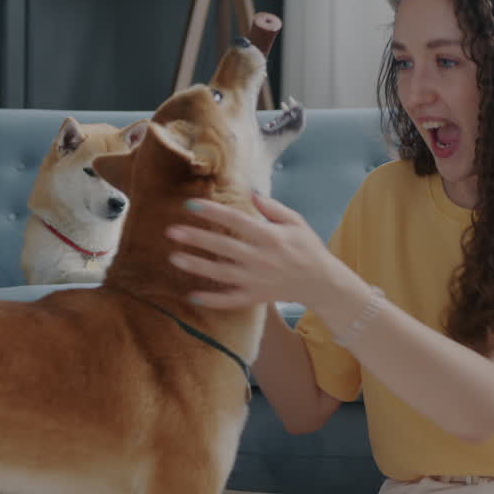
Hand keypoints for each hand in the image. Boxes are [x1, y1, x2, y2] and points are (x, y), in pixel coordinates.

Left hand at [166, 193, 332, 308]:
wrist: (322, 283)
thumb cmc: (307, 248)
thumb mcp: (296, 222)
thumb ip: (273, 208)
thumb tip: (250, 193)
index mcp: (270, 237)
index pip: (236, 221)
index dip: (212, 212)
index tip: (190, 205)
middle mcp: (260, 258)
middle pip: (222, 246)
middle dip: (196, 238)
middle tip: (171, 231)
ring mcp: (256, 280)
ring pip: (220, 273)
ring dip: (196, 266)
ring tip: (174, 258)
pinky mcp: (255, 297)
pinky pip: (229, 301)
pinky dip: (211, 300)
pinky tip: (191, 296)